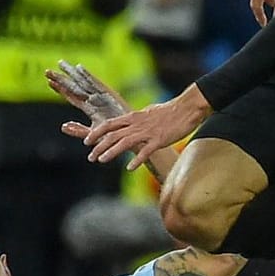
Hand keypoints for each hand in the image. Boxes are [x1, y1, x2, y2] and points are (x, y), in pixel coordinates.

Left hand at [45, 59, 131, 128]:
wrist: (130, 135)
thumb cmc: (113, 137)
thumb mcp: (92, 134)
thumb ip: (78, 130)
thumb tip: (63, 126)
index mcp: (89, 108)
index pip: (71, 97)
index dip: (60, 89)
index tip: (48, 81)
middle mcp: (93, 100)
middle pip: (75, 87)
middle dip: (62, 78)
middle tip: (47, 71)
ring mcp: (101, 96)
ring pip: (83, 82)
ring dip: (72, 74)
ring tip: (61, 64)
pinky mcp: (109, 95)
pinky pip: (97, 84)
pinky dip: (88, 76)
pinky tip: (79, 68)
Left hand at [83, 87, 210, 167]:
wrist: (187, 108)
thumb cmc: (169, 111)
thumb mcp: (148, 112)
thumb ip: (138, 119)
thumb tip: (130, 122)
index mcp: (133, 117)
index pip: (109, 124)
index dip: (96, 132)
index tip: (87, 141)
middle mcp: (137, 124)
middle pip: (113, 134)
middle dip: (99, 146)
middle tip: (91, 157)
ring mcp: (147, 132)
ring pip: (124, 142)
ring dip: (111, 152)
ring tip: (101, 160)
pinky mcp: (159, 140)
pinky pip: (145, 151)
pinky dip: (137, 160)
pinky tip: (130, 168)